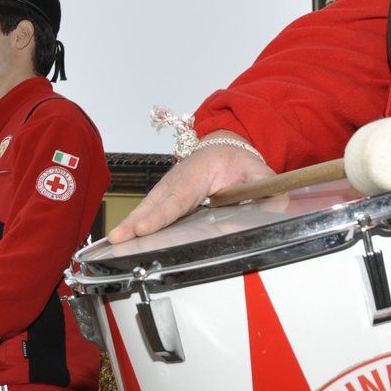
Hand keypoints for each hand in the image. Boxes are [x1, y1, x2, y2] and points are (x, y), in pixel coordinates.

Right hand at [108, 133, 275, 241]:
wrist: (224, 147)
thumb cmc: (236, 162)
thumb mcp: (258, 173)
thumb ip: (267, 189)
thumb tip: (277, 205)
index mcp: (199, 173)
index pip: (178, 197)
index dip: (160, 214)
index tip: (145, 227)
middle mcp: (177, 181)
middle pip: (154, 204)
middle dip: (136, 222)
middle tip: (119, 238)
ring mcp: (167, 189)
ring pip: (146, 209)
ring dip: (128, 226)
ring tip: (113, 242)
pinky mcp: (161, 199)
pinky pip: (145, 212)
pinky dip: (131, 225)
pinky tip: (118, 240)